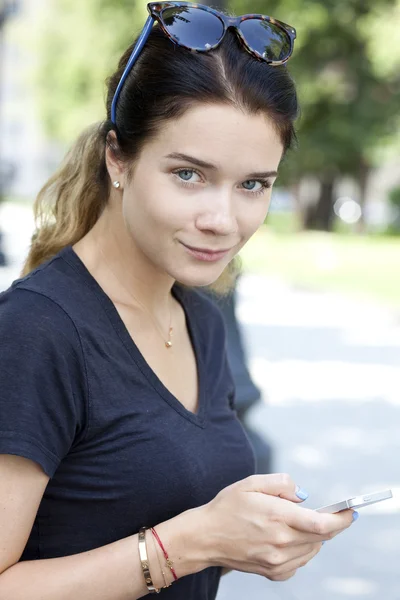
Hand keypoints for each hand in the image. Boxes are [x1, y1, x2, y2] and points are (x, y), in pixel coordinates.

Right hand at [202, 473, 354, 580]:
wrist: (205, 537)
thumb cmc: (227, 506)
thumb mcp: (251, 482)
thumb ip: (282, 483)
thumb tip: (304, 495)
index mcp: (277, 516)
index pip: (321, 522)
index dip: (341, 519)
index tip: (351, 512)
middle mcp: (280, 542)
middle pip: (321, 536)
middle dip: (331, 524)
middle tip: (332, 513)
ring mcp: (276, 560)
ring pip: (312, 550)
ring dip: (315, 536)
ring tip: (299, 523)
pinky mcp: (272, 572)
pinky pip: (299, 563)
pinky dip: (302, 551)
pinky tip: (288, 539)